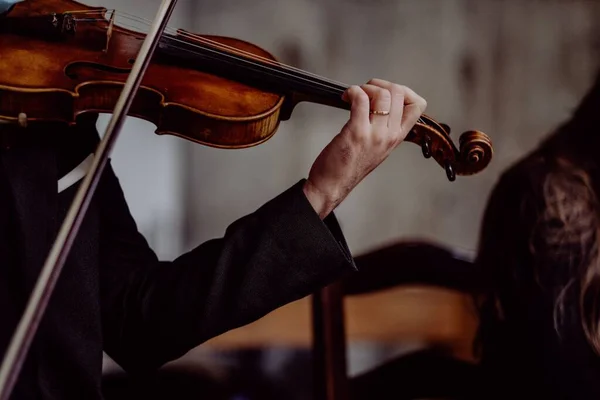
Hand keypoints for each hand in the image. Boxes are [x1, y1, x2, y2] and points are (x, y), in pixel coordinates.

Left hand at [303, 78, 426, 218]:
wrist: (332, 186)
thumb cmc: (348, 167)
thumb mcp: (377, 148)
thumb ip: (384, 128)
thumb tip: (380, 103)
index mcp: (396, 138)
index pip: (418, 105)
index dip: (404, 90)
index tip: (386, 92)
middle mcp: (389, 136)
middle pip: (400, 93)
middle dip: (380, 84)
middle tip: (365, 91)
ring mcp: (374, 135)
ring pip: (383, 94)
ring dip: (366, 87)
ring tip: (354, 95)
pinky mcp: (356, 132)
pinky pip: (361, 100)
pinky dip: (352, 92)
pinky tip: (345, 97)